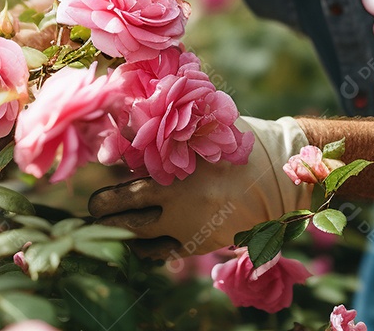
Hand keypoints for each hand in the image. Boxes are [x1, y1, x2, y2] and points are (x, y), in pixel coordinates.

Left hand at [87, 116, 310, 258]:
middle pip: (127, 214)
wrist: (280, 177)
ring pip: (141, 236)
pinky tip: (137, 241)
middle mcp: (180, 204)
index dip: (107, 188)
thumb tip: (125, 119)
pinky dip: (146, 248)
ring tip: (107, 225)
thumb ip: (168, 127)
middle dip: (104, 211)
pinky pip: (163, 253)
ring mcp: (190, 227)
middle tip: (93, 209)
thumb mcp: (205, 127)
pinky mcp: (202, 244)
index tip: (94, 186)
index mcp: (178, 172)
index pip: (127, 183)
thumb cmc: (239, 143)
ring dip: (120, 231)